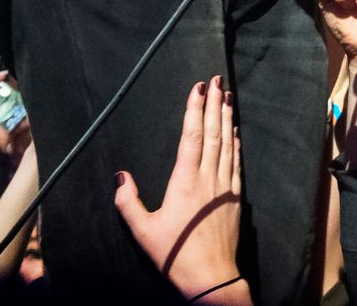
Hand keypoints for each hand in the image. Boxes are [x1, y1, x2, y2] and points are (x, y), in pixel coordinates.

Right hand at [113, 77, 243, 298]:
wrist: (211, 276)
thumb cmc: (174, 255)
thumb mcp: (143, 231)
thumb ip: (128, 202)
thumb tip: (120, 175)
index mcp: (185, 182)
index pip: (191, 137)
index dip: (195, 110)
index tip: (198, 88)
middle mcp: (208, 178)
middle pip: (212, 133)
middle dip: (214, 104)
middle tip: (217, 79)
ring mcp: (225, 186)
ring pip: (227, 144)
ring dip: (226, 118)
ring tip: (227, 96)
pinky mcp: (236, 198)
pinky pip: (236, 162)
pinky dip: (236, 143)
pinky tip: (235, 131)